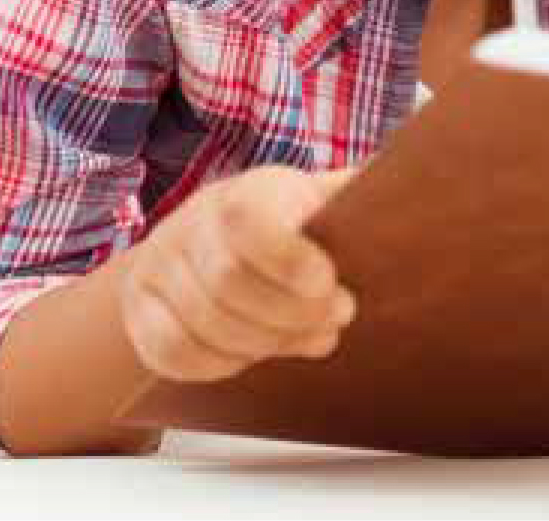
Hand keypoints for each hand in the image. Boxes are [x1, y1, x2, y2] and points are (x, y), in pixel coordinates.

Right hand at [118, 162, 361, 382]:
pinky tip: (254, 352)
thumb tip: (409, 184)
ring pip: (202, 323)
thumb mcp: (321, 201)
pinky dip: (219, 363)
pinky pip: (172, 350)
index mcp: (245, 191)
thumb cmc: (282, 224)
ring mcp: (159, 264)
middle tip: (335, 320)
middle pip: (228, 282)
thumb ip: (357, 197)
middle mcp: (192, 221)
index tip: (330, 286)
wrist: (204, 243)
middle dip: (289, 316)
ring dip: (264, 344)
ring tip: (308, 337)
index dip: (290, 259)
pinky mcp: (139, 308)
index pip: (249, 218)